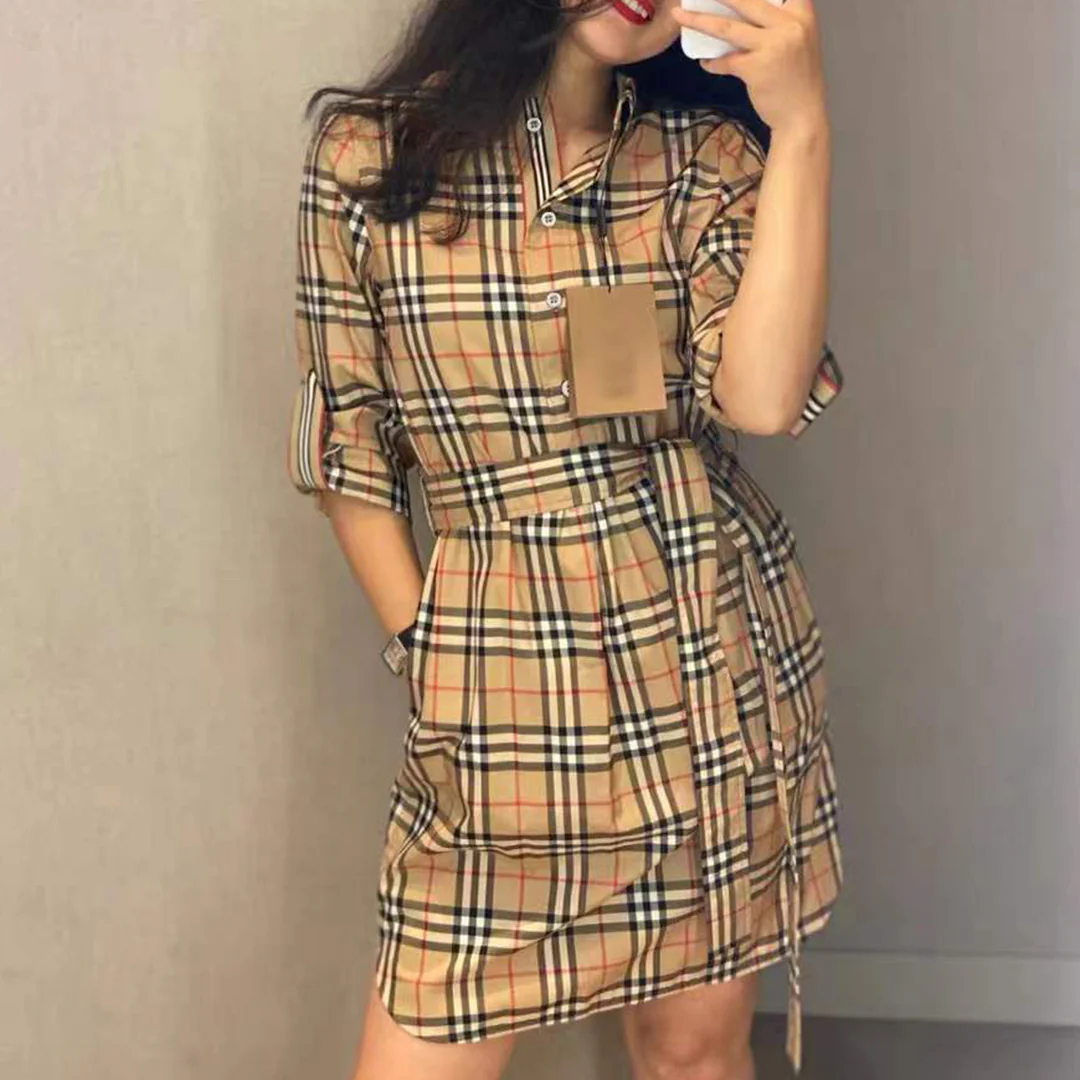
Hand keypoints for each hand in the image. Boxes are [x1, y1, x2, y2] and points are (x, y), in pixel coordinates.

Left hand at [671, 0, 828, 139]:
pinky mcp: (756, 68)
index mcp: (802, 14)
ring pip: (727, 28)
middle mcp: (789, 24)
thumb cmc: (797, 80)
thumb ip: (779, 24)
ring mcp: (772, 45)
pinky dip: (713, 62)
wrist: (802, 117)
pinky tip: (706, 62)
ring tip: (680, 16)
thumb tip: (742, 12)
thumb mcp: (798, 41)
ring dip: (700, 21)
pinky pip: (726, 60)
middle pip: (746, 0)